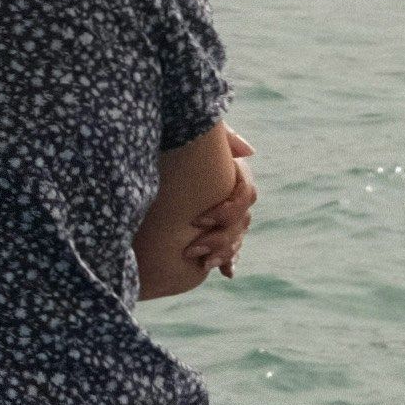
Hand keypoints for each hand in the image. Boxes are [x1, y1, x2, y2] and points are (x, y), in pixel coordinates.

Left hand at [134, 124, 256, 297]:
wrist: (155, 151)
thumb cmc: (175, 135)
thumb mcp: (191, 132)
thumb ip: (222, 136)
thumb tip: (249, 153)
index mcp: (232, 172)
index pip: (244, 194)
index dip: (226, 210)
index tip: (197, 220)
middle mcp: (233, 194)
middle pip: (240, 222)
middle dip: (219, 239)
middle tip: (191, 250)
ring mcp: (226, 213)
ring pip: (236, 237)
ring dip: (222, 253)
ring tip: (202, 264)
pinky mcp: (213, 227)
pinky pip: (230, 247)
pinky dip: (228, 259)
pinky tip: (227, 273)